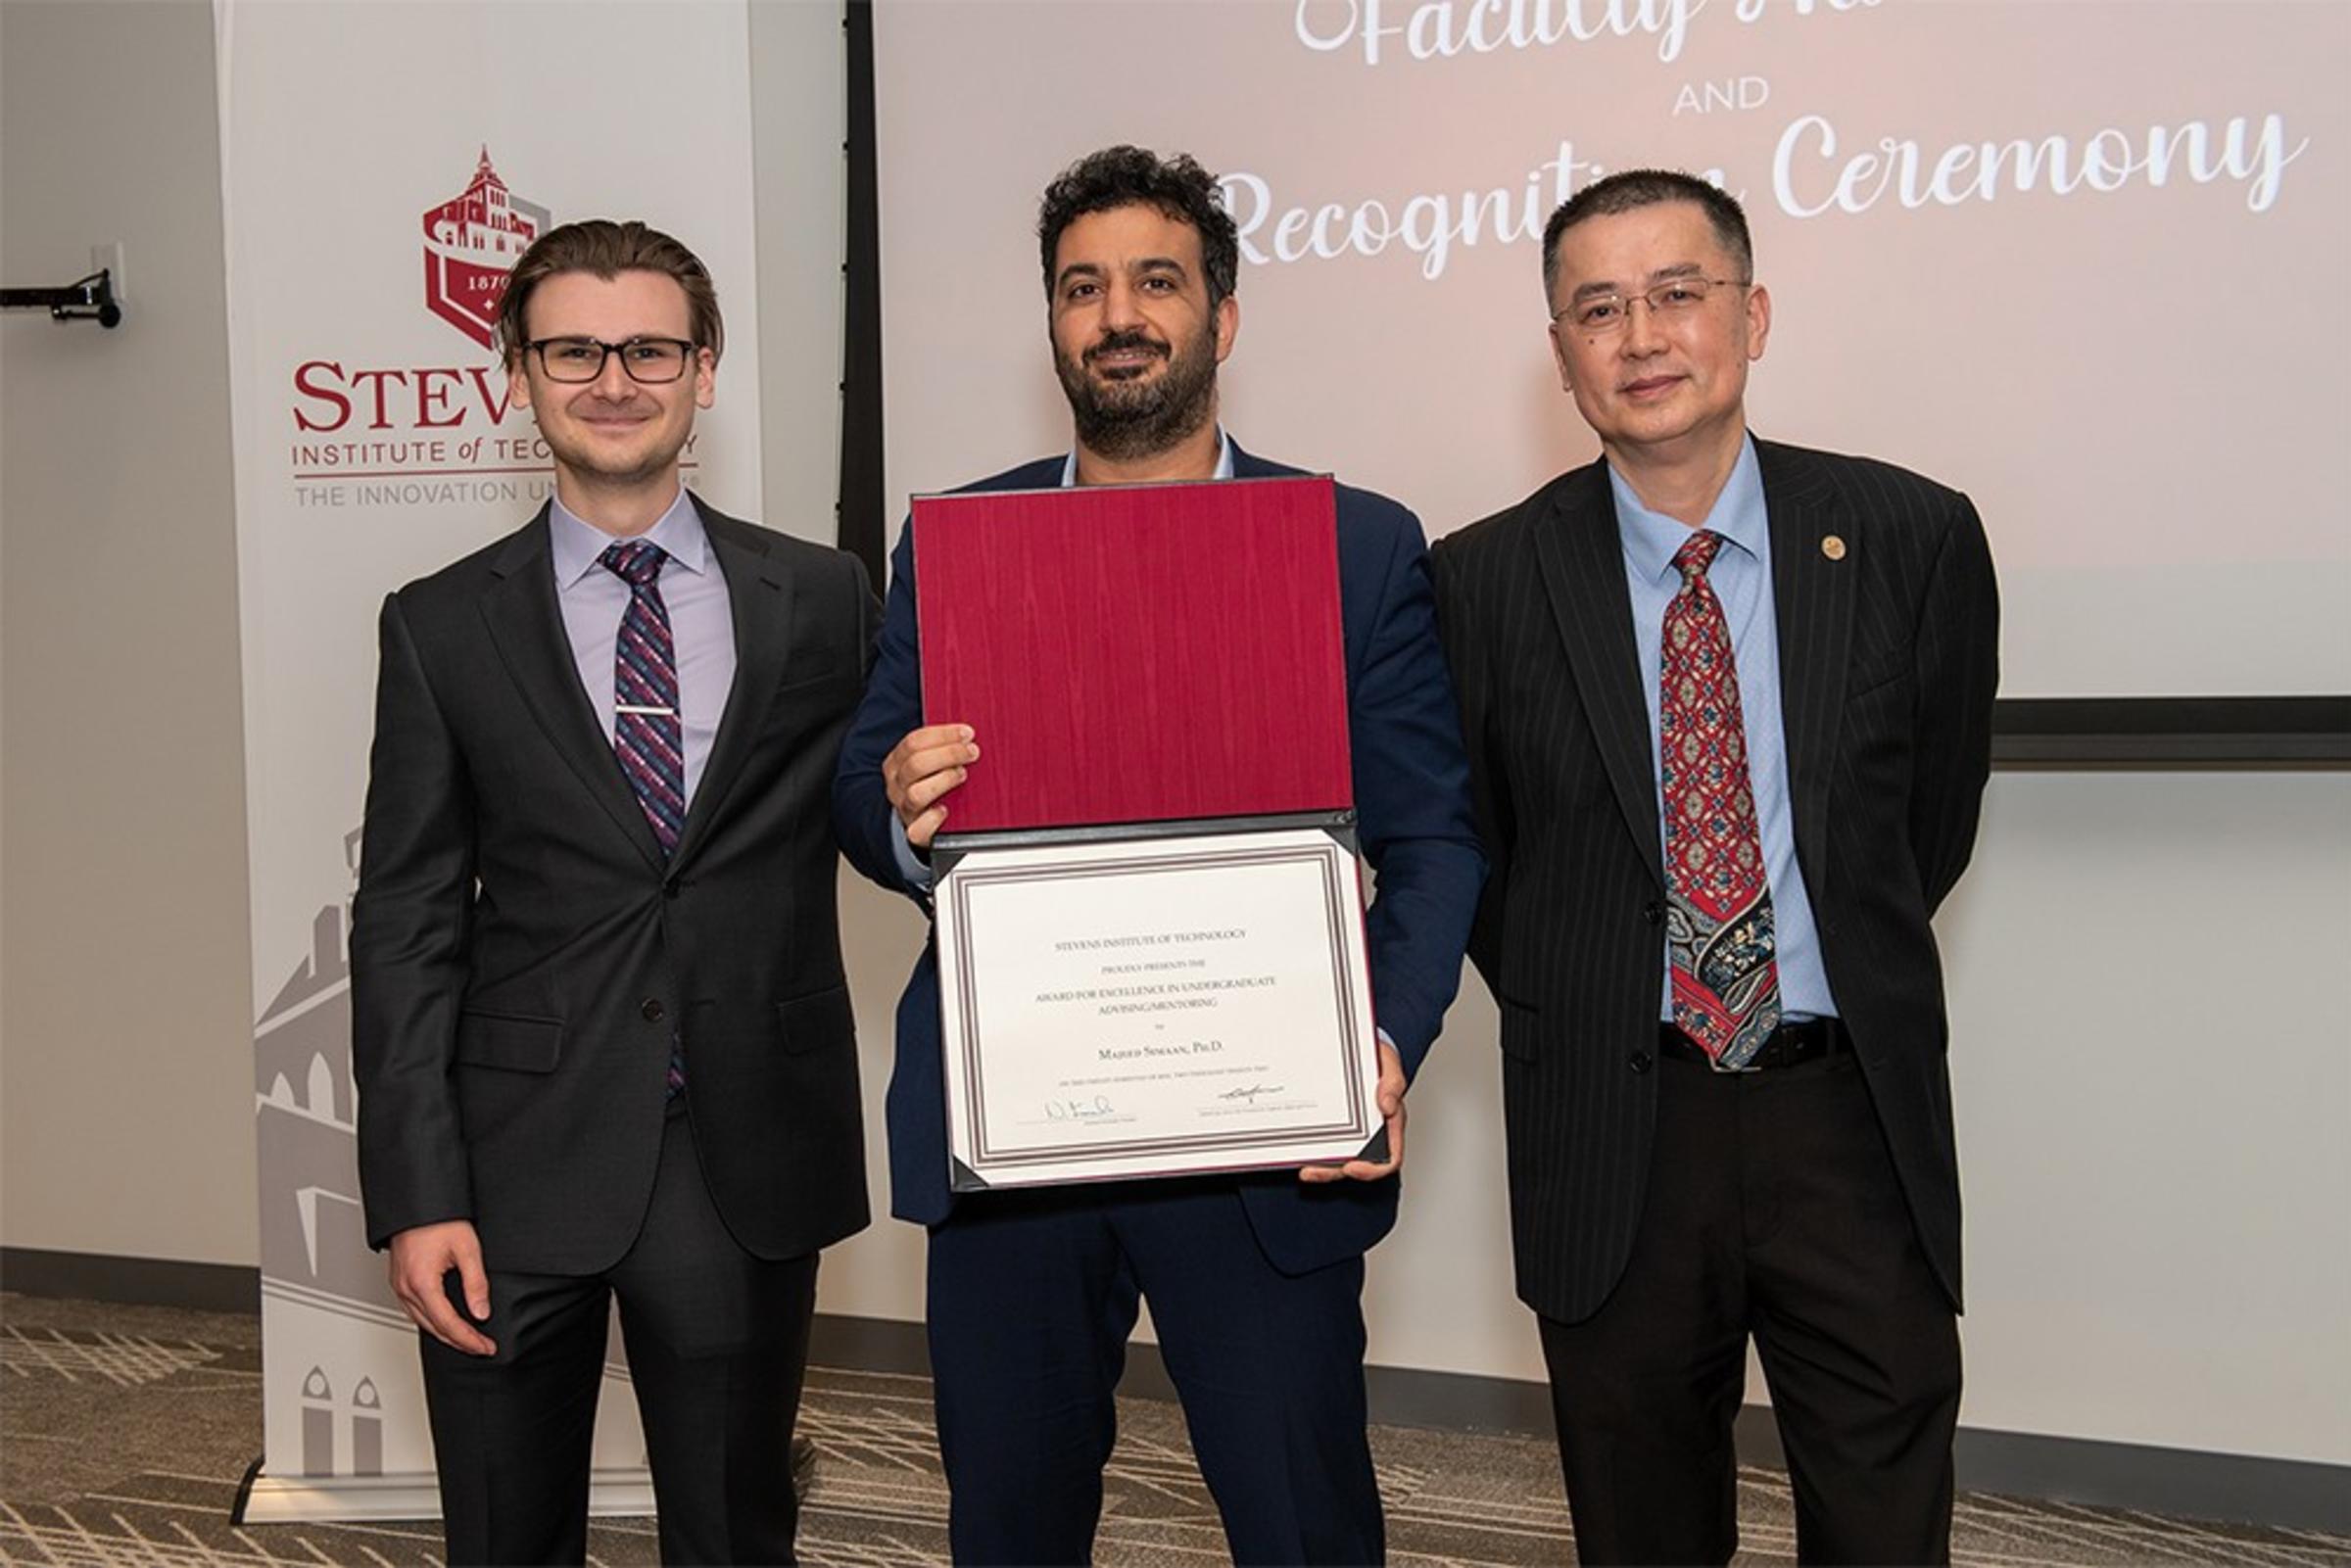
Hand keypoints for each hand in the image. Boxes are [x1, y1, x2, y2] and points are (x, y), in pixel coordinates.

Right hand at [387, 1220, 495, 1355]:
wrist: (417, 1202)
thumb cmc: (438, 1219)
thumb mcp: (467, 1248)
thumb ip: (476, 1283)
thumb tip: (482, 1311)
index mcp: (422, 1283)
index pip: (448, 1324)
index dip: (469, 1339)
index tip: (485, 1346)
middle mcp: (406, 1288)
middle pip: (434, 1328)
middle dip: (460, 1342)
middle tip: (481, 1347)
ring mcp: (399, 1286)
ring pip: (422, 1322)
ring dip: (445, 1334)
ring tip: (467, 1340)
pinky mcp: (399, 1281)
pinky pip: (414, 1310)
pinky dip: (432, 1321)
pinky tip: (444, 1322)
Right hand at [884, 723, 977, 848]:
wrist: (921, 819)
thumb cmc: (931, 781)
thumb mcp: (930, 760)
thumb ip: (943, 746)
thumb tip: (969, 732)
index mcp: (897, 761)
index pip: (914, 742)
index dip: (943, 735)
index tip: (967, 733)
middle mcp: (897, 784)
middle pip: (916, 764)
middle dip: (949, 754)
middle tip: (973, 752)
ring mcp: (904, 807)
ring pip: (916, 793)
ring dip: (944, 781)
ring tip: (962, 775)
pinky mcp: (914, 831)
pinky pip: (917, 829)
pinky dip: (932, 820)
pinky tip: (945, 810)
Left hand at [1299, 1041, 1406, 1183]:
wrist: (1354, 1047)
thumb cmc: (1376, 1058)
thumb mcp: (1389, 1063)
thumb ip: (1393, 1082)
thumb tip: (1388, 1105)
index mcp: (1389, 1124)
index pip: (1389, 1157)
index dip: (1373, 1169)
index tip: (1353, 1167)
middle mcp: (1369, 1133)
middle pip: (1355, 1164)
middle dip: (1333, 1171)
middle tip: (1313, 1170)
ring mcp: (1348, 1130)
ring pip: (1335, 1159)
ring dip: (1319, 1167)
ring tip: (1303, 1167)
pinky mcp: (1329, 1123)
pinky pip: (1320, 1142)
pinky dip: (1309, 1149)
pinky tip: (1296, 1148)